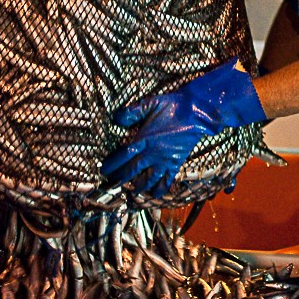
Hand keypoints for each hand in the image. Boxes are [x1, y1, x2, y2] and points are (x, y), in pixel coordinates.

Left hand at [101, 58, 265, 197]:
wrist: (196, 113)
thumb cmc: (172, 106)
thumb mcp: (149, 103)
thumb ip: (131, 112)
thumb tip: (116, 118)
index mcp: (143, 138)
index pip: (123, 155)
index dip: (112, 165)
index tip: (103, 171)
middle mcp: (152, 153)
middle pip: (132, 170)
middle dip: (120, 179)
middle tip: (111, 186)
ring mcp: (164, 159)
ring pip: (148, 178)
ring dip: (138, 186)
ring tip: (132, 192)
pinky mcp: (176, 162)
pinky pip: (167, 179)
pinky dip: (161, 188)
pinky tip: (155, 195)